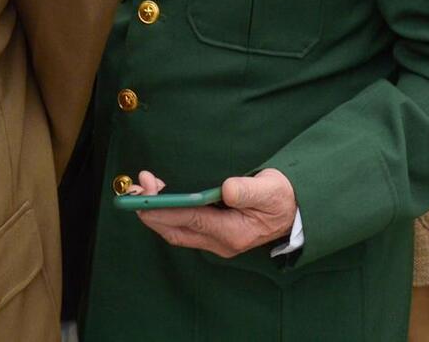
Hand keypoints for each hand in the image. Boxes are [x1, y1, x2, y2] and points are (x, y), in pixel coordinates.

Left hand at [131, 169, 297, 258]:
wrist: (294, 213)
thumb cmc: (282, 198)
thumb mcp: (271, 190)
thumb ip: (249, 189)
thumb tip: (226, 189)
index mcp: (233, 232)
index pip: (191, 220)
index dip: (164, 208)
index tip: (144, 195)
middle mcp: (220, 242)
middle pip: (176, 230)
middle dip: (151, 211)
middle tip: (134, 188)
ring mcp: (215, 241)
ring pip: (176, 231)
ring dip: (155, 212)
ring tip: (141, 187)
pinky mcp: (213, 235)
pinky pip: (182, 227)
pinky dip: (166, 213)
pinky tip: (159, 195)